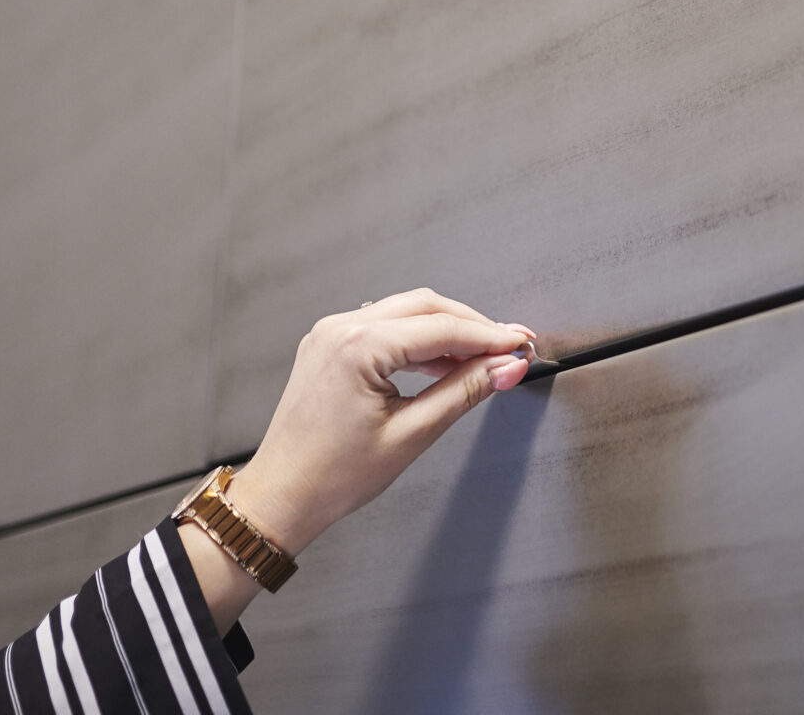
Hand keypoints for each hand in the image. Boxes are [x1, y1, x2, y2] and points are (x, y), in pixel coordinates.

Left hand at [182, 289, 533, 627]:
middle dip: (473, 326)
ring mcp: (331, 333)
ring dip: (447, 331)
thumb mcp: (411, 435)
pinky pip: (385, 326)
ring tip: (483, 360)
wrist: (281, 496)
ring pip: (406, 312)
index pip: (442, 328)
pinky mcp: (330, 345)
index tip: (521, 345)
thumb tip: (505, 367)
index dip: (490, 336)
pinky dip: (418, 339)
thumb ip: (463, 392)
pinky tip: (442, 362)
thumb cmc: (332, 476)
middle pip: (426, 307)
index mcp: (358, 346)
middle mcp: (341, 328)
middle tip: (510, 347)